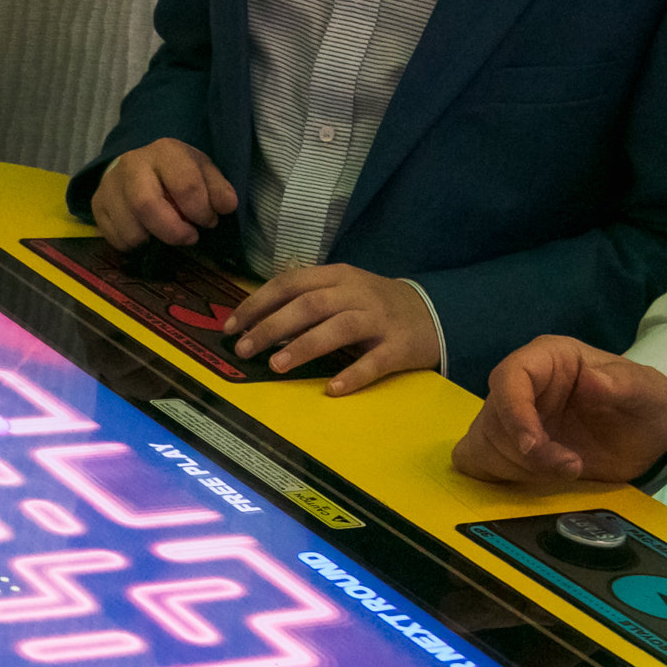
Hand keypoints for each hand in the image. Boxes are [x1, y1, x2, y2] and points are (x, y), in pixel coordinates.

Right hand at [94, 138, 236, 250]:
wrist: (137, 165)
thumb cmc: (175, 171)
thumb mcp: (202, 171)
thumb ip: (217, 188)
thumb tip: (227, 206)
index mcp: (164, 151)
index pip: (185, 185)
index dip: (201, 211)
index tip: (209, 221)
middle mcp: (131, 165)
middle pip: (146, 206)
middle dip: (173, 231)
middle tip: (189, 238)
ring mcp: (109, 186)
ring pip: (129, 229)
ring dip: (153, 240)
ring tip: (164, 233)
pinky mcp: (97, 205)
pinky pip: (115, 239)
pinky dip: (134, 245)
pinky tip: (145, 233)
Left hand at [222, 264, 441, 393]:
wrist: (434, 313)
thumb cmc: (375, 305)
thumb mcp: (342, 289)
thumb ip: (306, 297)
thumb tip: (256, 318)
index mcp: (337, 277)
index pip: (290, 284)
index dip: (257, 303)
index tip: (231, 325)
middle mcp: (356, 294)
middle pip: (309, 305)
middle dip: (271, 327)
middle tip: (243, 349)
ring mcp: (379, 320)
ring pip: (338, 328)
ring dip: (304, 347)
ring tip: (275, 366)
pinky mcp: (399, 347)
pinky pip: (374, 362)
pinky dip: (353, 375)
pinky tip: (332, 389)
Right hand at [451, 336, 666, 483]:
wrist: (645, 435)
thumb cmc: (643, 403)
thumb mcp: (647, 391)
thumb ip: (622, 384)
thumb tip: (591, 380)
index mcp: (548, 359)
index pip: (510, 377)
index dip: (513, 412)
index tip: (532, 445)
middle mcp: (522, 385)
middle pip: (494, 418)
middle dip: (528, 453)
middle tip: (571, 467)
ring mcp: (509, 417)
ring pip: (485, 444)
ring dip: (522, 468)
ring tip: (567, 470)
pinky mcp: (505, 447)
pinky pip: (478, 462)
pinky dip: (500, 476)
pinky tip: (535, 479)